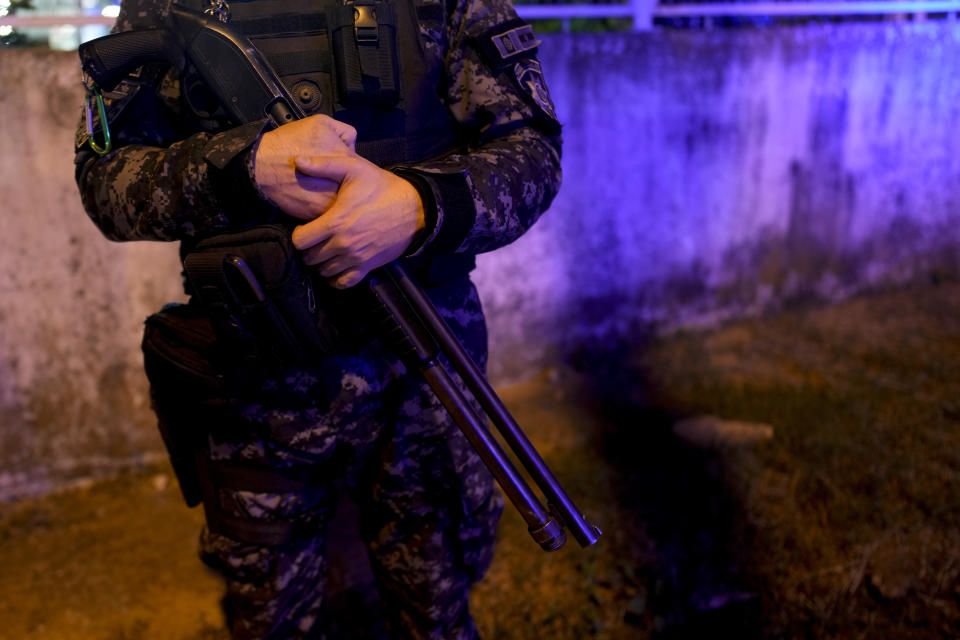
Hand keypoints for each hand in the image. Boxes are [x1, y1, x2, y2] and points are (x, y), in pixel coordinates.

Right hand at [253, 115, 356, 219]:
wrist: (260, 166)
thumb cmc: (287, 143)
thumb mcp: (320, 122)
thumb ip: (344, 131)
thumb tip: (352, 145)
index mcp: (345, 160)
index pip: (360, 168)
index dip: (351, 167)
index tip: (342, 167)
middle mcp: (341, 183)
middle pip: (353, 188)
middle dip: (347, 184)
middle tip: (333, 179)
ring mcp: (330, 201)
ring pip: (343, 202)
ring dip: (337, 197)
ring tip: (322, 187)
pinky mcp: (317, 214)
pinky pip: (328, 213)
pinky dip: (324, 206)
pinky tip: (314, 196)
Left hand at [291, 154, 425, 288]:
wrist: (415, 208)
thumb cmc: (383, 187)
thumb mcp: (354, 169)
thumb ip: (324, 165)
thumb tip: (298, 161)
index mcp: (335, 222)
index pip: (300, 241)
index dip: (298, 234)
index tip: (305, 227)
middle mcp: (343, 244)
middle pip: (309, 258)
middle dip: (308, 249)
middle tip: (315, 238)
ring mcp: (356, 258)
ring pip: (324, 271)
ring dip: (321, 262)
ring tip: (325, 249)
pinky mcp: (367, 267)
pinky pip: (343, 283)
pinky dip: (335, 278)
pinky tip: (336, 266)